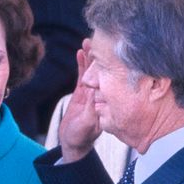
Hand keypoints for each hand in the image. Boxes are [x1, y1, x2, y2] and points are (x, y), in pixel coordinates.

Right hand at [58, 39, 100, 162]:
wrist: (72, 141)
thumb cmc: (81, 136)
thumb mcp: (87, 124)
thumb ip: (90, 110)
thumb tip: (94, 94)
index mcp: (105, 101)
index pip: (109, 80)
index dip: (109, 67)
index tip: (110, 54)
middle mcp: (101, 94)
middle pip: (103, 72)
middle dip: (101, 58)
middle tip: (101, 41)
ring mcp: (92, 92)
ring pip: (92, 71)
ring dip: (91, 58)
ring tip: (90, 42)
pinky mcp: (82, 92)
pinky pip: (82, 75)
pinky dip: (81, 64)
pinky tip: (80, 53)